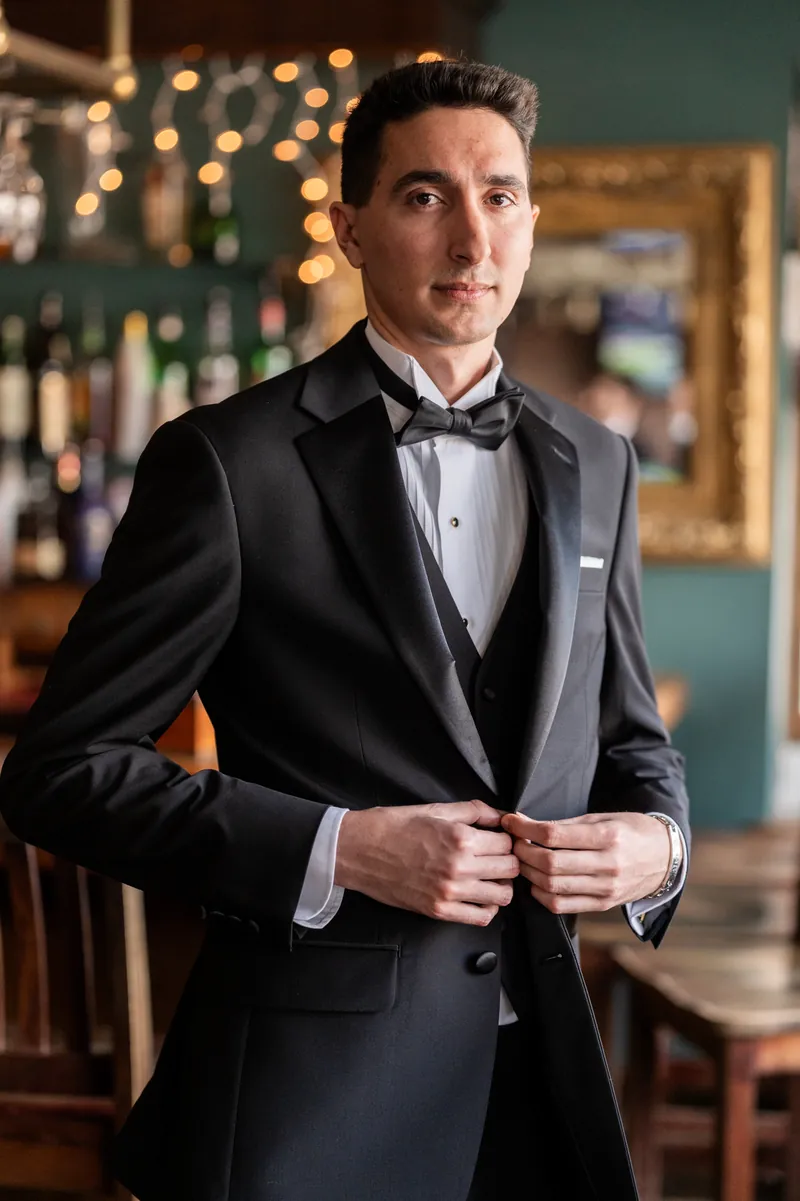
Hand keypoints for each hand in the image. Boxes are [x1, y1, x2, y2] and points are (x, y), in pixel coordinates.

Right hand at [335, 800, 518, 926]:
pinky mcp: (439, 910)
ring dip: (501, 884)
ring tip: (489, 876)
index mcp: (461, 839)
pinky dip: (486, 907)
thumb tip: (498, 815)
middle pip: (510, 869)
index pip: (507, 843)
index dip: (506, 838)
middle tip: (496, 856)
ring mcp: (450, 892)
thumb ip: (472, 811)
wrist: (360, 850)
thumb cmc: (394, 827)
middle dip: (508, 860)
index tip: (499, 838)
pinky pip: (481, 917)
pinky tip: (478, 895)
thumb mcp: (435, 810)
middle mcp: (460, 868)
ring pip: (502, 895)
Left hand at [500, 811, 672, 914]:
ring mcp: (606, 888)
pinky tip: (536, 882)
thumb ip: (564, 824)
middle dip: (523, 852)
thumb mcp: (602, 818)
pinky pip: (562, 905)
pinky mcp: (603, 904)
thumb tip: (524, 822)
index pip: (555, 835)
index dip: (525, 828)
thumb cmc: (630, 832)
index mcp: (608, 837)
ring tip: (522, 861)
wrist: (664, 858)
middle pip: (550, 863)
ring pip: (553, 886)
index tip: (511, 821)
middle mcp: (608, 865)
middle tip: (513, 843)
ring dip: (529, 873)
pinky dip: (541, 895)